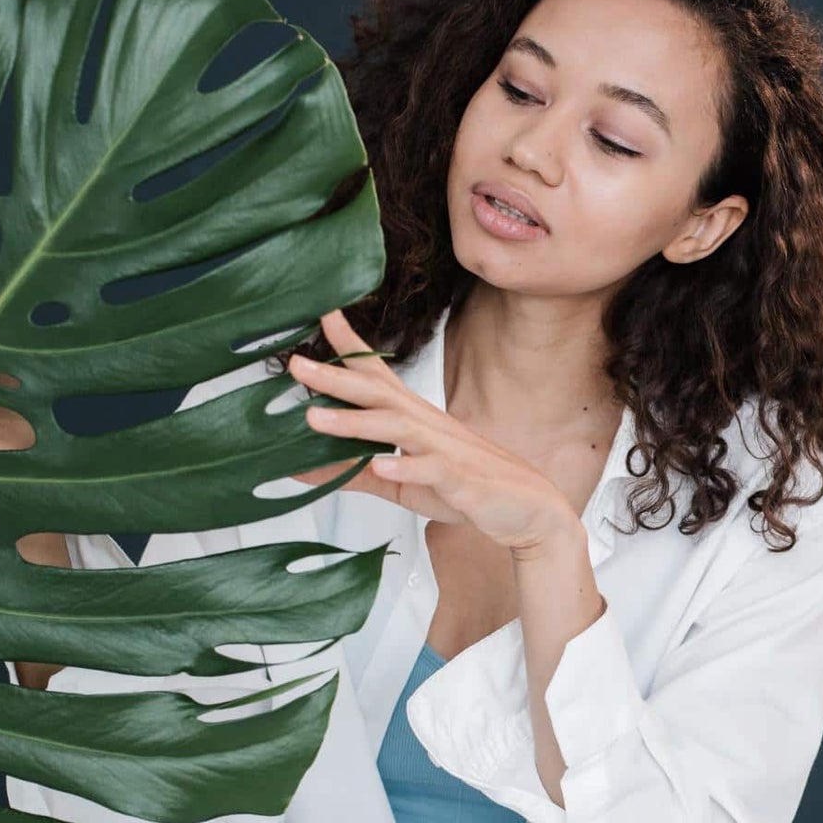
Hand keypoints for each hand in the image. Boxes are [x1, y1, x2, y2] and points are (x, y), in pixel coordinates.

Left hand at [285, 308, 578, 553]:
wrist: (527, 507)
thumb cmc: (462, 488)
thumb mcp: (397, 483)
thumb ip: (350, 473)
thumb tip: (296, 469)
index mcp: (413, 420)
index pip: (376, 377)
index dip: (349, 347)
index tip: (321, 314)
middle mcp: (426, 426)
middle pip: (377, 394)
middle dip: (335, 377)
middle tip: (295, 363)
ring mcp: (445, 450)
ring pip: (397, 428)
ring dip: (355, 421)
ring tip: (315, 417)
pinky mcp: (460, 479)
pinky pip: (431, 470)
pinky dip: (405, 467)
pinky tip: (381, 466)